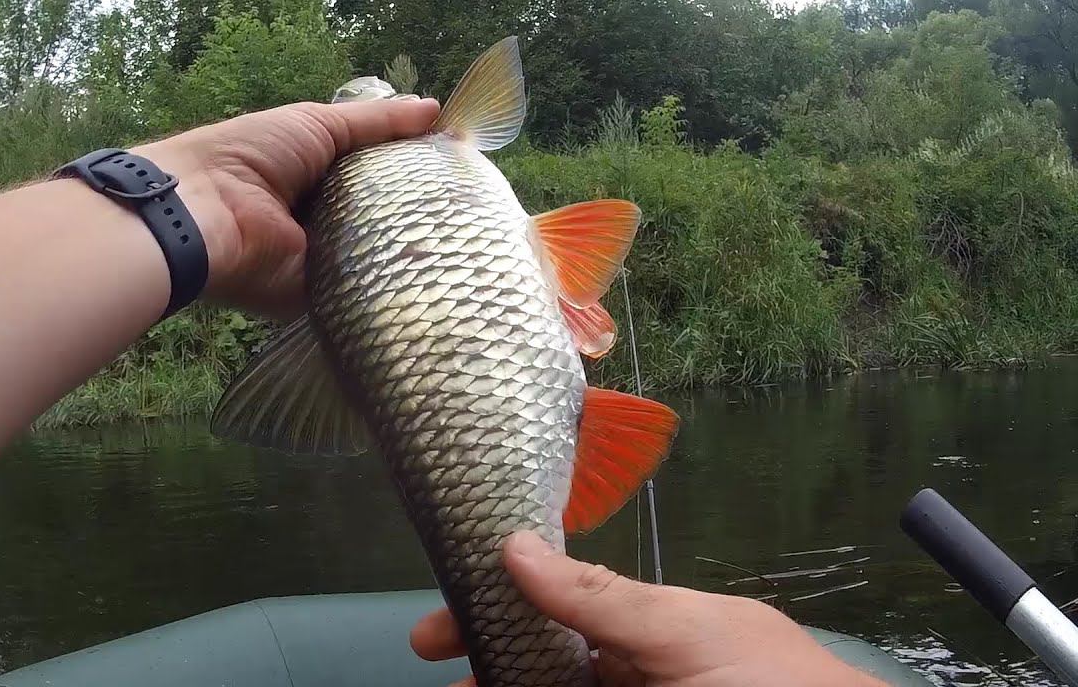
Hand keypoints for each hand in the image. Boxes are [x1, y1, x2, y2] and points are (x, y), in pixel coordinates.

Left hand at [131, 98, 439, 319]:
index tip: (455, 167)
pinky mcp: (318, 298)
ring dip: (408, 247)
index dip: (412, 172)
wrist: (203, 213)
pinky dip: (388, 281)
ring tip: (458, 236)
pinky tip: (431, 271)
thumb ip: (377, 122)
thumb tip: (436, 110)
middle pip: (383, 217)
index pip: (376, 178)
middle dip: (418, 212)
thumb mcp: (318, 124)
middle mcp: (322, 221)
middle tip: (467, 204)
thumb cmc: (252, 155)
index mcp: (317, 179)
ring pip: (379, 255)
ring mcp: (321, 262)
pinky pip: (362, 290)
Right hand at [411, 531, 886, 686]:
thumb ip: (600, 598)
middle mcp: (639, 675)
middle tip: (440, 680)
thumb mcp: (688, 633)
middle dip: (489, 668)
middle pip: (546, 667)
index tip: (437, 632)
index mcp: (651, 632)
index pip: (556, 613)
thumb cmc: (778, 686)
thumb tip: (514, 543)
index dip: (496, 613)